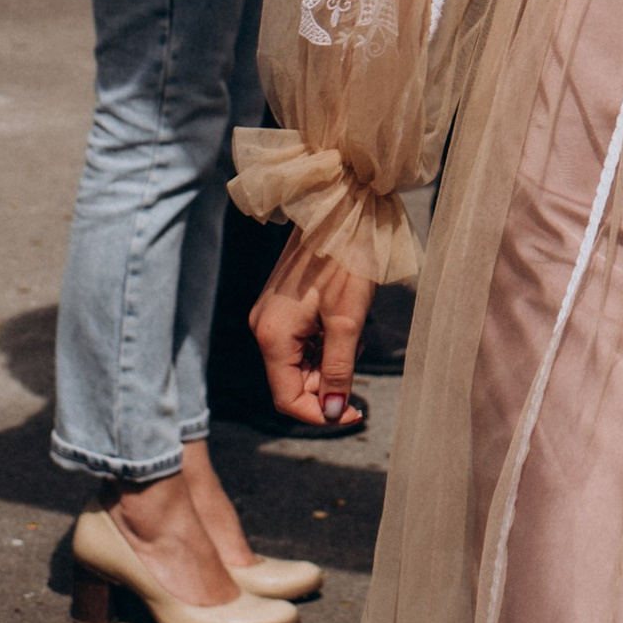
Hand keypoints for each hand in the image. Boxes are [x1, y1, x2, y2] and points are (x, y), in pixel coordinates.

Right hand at [250, 231, 373, 427]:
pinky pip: (300, 340)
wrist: (340, 207)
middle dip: (328, 383)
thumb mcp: (348, 321)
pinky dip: (324, 342)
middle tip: (360, 363)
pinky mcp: (281, 304)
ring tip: (355, 333)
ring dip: (329, 360)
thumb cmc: (346, 260)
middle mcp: (262, 327)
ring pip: (299, 360)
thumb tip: (335, 412)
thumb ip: (338, 370)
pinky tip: (345, 321)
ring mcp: (269, 314)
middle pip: (292, 380)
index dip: (320, 414)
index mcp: (272, 335)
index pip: (288, 398)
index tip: (355, 414)